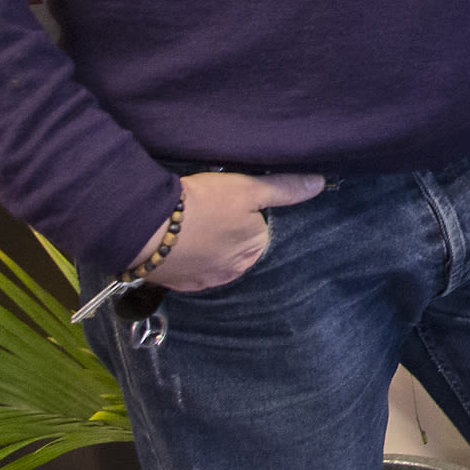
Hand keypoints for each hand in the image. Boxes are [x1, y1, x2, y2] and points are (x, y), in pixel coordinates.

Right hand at [147, 171, 322, 291]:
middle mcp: (234, 271)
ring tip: (190, 225)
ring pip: (212, 259)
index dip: (244, 212)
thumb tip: (319, 184)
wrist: (149, 228)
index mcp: (255, 248)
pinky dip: (185, 257)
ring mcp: (205, 280)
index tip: (227, 201)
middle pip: (236, 246)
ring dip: (206, 246)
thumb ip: (284, 188)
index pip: (259, 229)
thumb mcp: (248, 188)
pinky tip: (176, 243)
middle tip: (207, 210)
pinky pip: (188, 269)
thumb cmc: (204, 204)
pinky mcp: (178, 284)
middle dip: (226, 232)